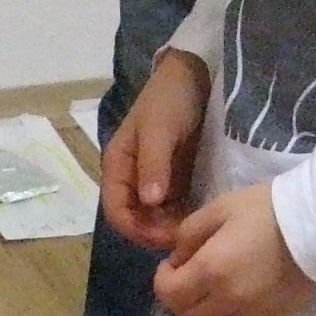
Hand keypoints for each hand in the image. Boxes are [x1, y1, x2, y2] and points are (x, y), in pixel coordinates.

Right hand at [101, 51, 208, 250]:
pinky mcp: (172, 179)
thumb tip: (149, 202)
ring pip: (153, 218)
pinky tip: (198, 219)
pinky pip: (172, 207)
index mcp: (118, 166)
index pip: (116, 212)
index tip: (165, 237)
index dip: (137, 230)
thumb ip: (154, 165)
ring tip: (194, 231)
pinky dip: (181, 217)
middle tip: (184, 239)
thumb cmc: (170, 100)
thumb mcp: (160, 130)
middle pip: (134, 220)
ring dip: (169, 228)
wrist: (195, 76)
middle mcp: (131, 178)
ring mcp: (152, 180)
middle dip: (154, 233)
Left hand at [153, 182, 307, 315]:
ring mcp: (253, 315)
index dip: (163, 279)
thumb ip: (189, 234)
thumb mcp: (220, 208)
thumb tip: (178, 258)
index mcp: (210, 271)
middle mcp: (228, 301)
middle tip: (192, 277)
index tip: (173, 263)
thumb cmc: (268, 209)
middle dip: (182, 299)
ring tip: (216, 293)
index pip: (168, 294)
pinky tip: (241, 305)